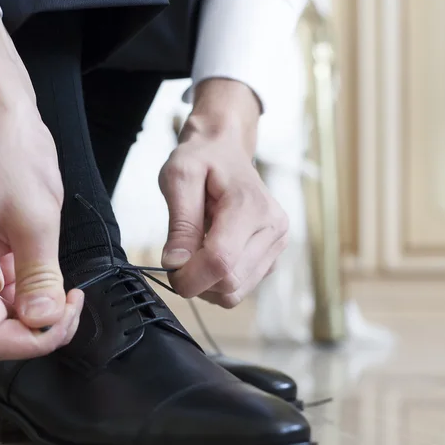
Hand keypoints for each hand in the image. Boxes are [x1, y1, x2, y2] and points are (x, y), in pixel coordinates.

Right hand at [0, 8, 82, 360]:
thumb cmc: (9, 155)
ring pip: (6, 315)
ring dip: (40, 311)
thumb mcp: (36, 222)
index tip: (67, 315)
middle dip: (41, 327)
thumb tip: (43, 321)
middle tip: (74, 301)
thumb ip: (39, 278)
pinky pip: (10, 291)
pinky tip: (55, 277)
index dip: (34, 340)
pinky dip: (35, 293)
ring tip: (69, 289)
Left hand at [159, 79, 288, 307]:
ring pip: (234, 294)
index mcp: (251, 206)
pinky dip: (218, 282)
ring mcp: (276, 246)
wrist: (226, 149)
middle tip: (178, 256)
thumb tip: (176, 264)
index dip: (188, 276)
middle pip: (228, 283)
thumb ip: (180, 223)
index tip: (169, 266)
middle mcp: (273, 229)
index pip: (220, 262)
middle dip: (195, 280)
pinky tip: (210, 254)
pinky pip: (240, 289)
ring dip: (206, 284)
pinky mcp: (271, 259)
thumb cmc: (201, 158)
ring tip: (196, 251)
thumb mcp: (179, 178)